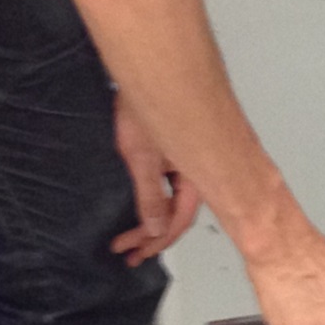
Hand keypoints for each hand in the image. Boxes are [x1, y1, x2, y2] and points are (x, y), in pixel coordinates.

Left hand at [109, 95, 204, 267]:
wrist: (144, 71)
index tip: (135, 252)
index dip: (156, 240)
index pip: (179, 220)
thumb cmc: (144, 106)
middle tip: (130, 253)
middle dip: (153, 237)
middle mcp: (193, 170)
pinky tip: (142, 209)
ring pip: (173, 201)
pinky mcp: (172, 151)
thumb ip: (150, 195)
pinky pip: (168, 184)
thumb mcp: (142, 157)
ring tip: (130, 239)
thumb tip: (155, 228)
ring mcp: (183, 160)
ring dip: (152, 221)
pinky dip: (155, 200)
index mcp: (194, 174)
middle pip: (177, 214)